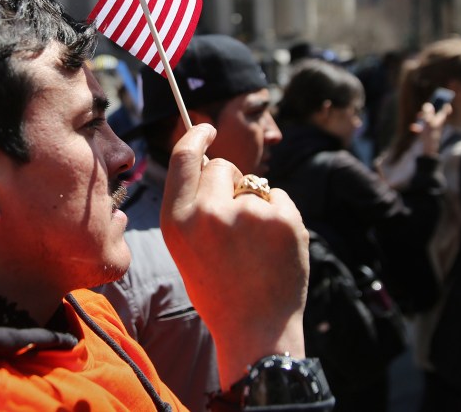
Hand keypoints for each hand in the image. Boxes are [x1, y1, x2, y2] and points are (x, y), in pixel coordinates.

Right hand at [160, 124, 309, 388]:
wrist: (257, 331)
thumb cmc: (218, 290)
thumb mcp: (184, 249)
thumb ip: (190, 206)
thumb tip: (204, 160)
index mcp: (177, 221)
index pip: (184, 157)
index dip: (196, 136)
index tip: (207, 128)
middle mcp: (208, 212)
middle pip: (222, 166)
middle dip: (231, 181)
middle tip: (237, 220)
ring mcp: (247, 213)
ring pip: (254, 184)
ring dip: (256, 203)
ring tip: (256, 246)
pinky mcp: (283, 218)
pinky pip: (279, 197)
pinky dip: (281, 216)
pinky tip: (275, 248)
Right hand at [412, 102, 450, 155]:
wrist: (429, 150)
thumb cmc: (430, 135)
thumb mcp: (428, 121)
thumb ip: (428, 112)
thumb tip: (428, 105)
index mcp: (441, 119)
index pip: (446, 109)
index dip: (444, 104)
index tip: (442, 101)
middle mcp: (438, 123)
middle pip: (436, 113)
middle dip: (430, 109)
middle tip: (427, 107)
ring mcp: (433, 128)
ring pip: (429, 119)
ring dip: (423, 116)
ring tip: (418, 116)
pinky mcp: (428, 134)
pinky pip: (423, 127)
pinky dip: (418, 126)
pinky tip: (413, 127)